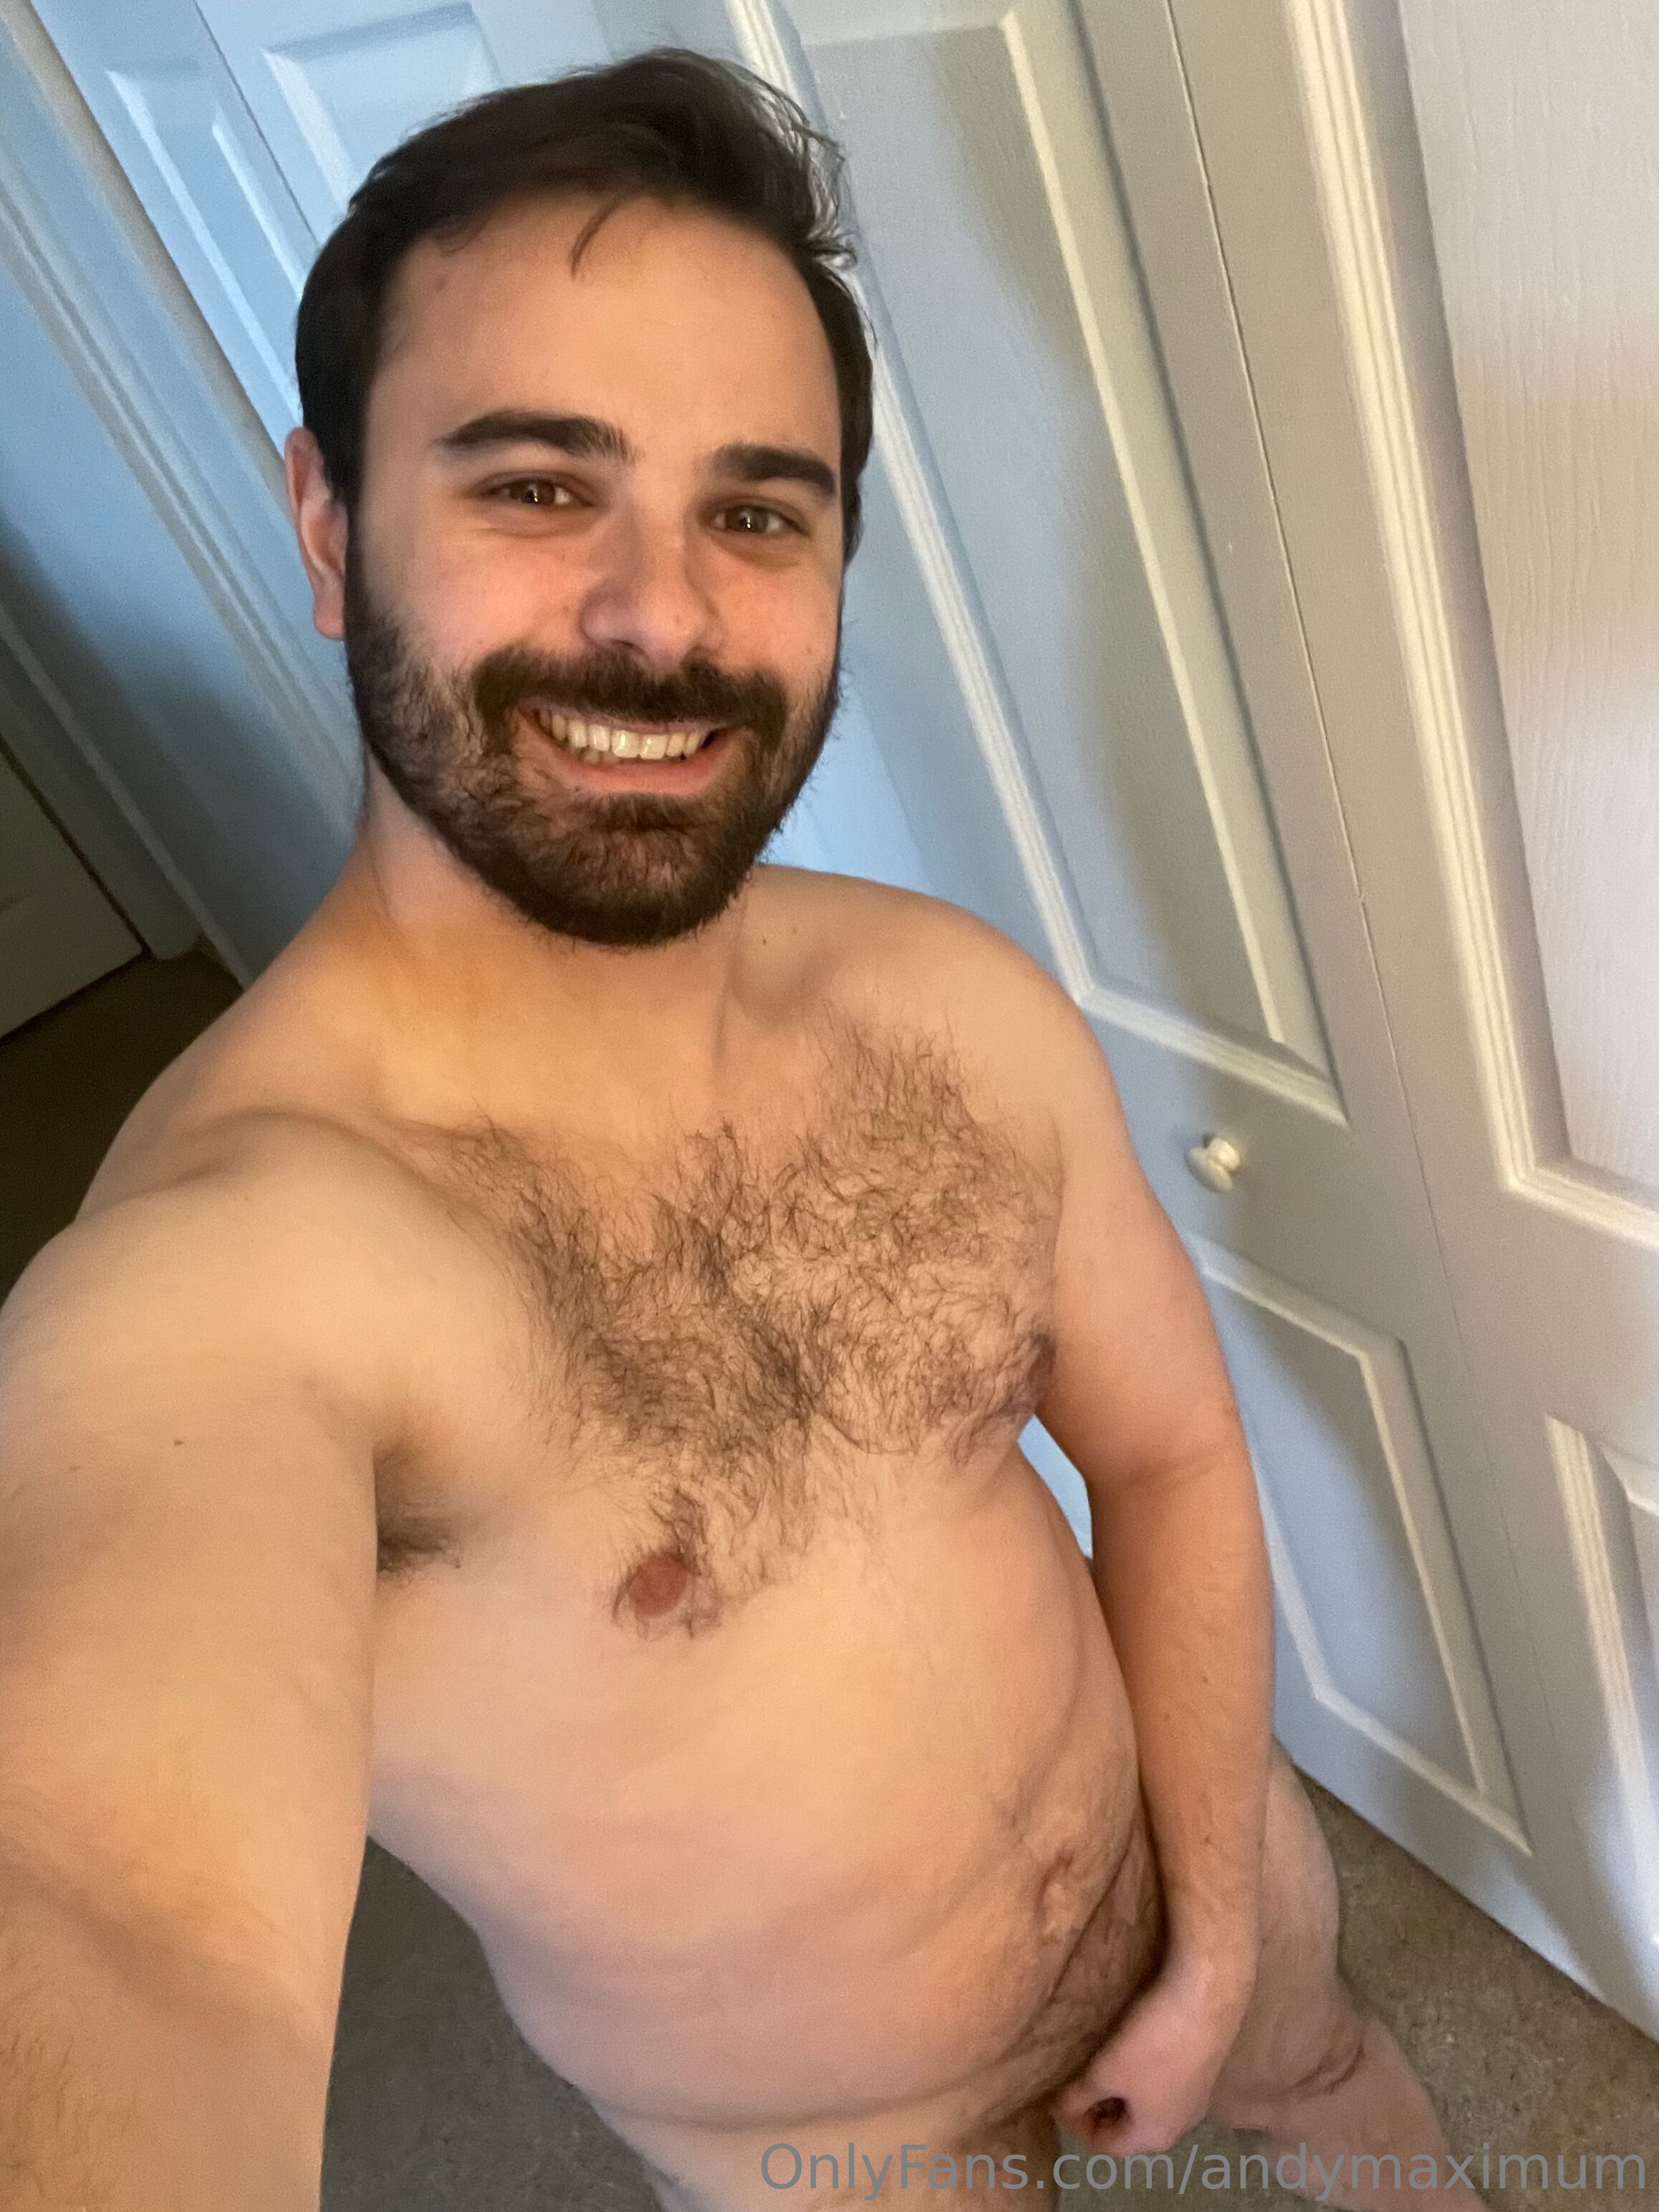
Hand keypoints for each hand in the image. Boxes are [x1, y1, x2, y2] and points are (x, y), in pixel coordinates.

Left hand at [1049, 1944, 1257, 2158]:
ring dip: (1119, 2092)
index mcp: (1154, 2136)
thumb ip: (1079, 2097)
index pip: (1107, 2145)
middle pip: (1130, 2128)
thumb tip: (1061, 2110)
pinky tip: (1130, 2050)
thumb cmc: (1151, 2045)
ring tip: (1096, 2067)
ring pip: (1147, 2106)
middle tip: (1073, 2085)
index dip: (1076, 2126)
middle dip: (1098, 2110)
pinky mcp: (1202, 2068)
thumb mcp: (1105, 2072)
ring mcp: (1195, 2097)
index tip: (1055, 2100)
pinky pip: (1163, 2085)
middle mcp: (1179, 2125)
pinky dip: (1139, 2077)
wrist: (1205, 1999)